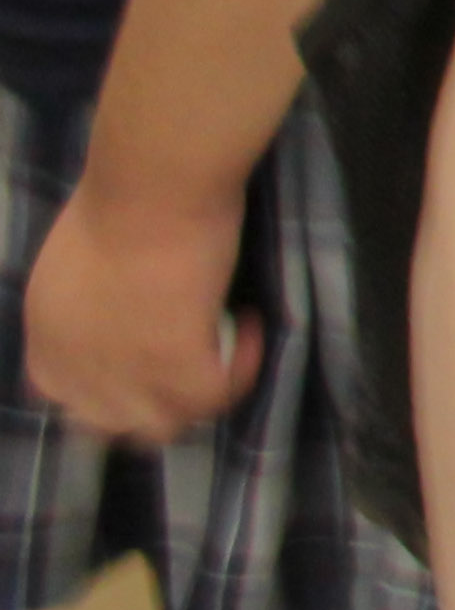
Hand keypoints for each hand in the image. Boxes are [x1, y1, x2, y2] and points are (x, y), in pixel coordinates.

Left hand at [17, 166, 260, 447]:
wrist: (152, 185)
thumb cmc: (119, 196)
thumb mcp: (77, 256)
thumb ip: (87, 296)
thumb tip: (120, 304)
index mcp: (46, 336)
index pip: (61, 394)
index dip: (104, 389)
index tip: (144, 358)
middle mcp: (77, 367)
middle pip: (113, 421)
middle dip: (154, 399)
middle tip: (192, 360)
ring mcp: (124, 372)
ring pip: (165, 424)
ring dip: (199, 393)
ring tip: (228, 348)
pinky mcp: (176, 364)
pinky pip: (216, 395)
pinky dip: (241, 368)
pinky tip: (252, 324)